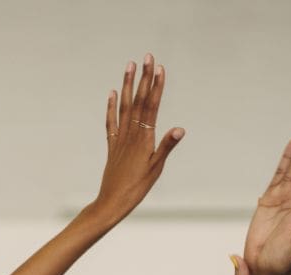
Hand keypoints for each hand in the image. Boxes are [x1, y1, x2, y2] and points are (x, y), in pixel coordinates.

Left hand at [87, 54, 183, 227]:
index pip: (151, 107)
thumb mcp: (156, 168)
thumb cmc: (137, 188)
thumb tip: (180, 129)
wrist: (112, 202)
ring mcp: (120, 139)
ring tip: (130, 66)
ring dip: (127, 85)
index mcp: (144, 139)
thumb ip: (167, 146)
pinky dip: (111, 107)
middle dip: (143, 78)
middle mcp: (131, 134)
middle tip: (147, 56)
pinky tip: (113, 93)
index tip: (159, 68)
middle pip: (138, 101)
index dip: (155, 87)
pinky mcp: (112, 146)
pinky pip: (111, 122)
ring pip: (124, 107)